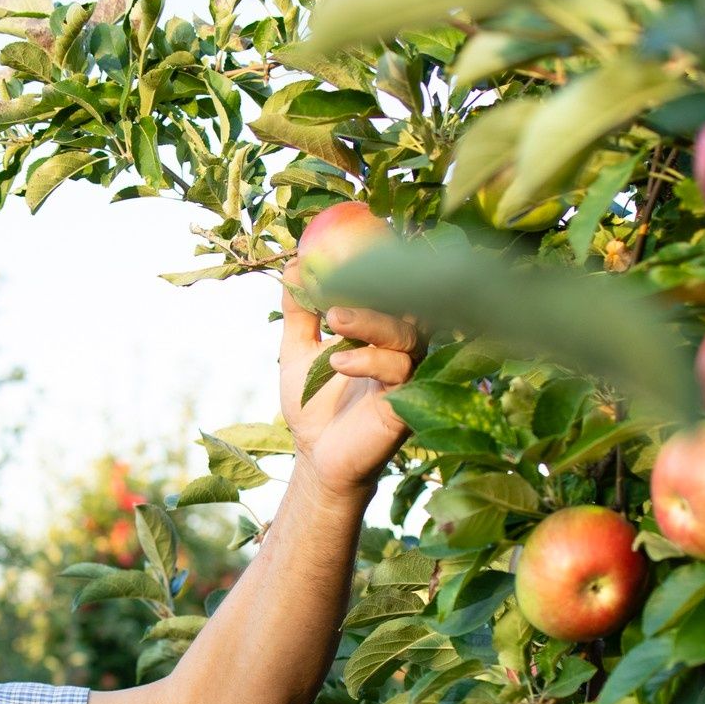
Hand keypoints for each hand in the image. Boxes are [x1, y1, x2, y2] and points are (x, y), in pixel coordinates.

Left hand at [278, 266, 423, 496]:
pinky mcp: (409, 400)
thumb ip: (299, 310)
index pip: (389, 287)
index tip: (349, 246)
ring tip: (335, 322)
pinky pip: (401, 369)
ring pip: (406, 333)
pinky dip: (371, 359)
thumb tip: (295, 264)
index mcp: (379, 328)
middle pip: (407, 302)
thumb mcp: (298, 351)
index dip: (378, 264)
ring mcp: (408, 372)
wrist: (317, 457)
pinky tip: (340, 363)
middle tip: (342, 279)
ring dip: (370, 322)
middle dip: (378, 286)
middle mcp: (400, 345)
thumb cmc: (313, 404)